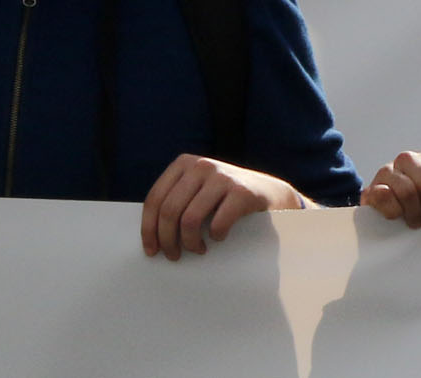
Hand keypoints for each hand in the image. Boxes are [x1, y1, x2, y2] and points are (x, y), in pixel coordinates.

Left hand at [139, 155, 299, 260]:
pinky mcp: (242, 192)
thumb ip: (176, 200)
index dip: (148, 229)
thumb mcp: (198, 190)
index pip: (155, 199)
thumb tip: (148, 234)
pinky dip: (215, 237)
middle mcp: (202, 165)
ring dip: (190, 243)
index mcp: (184, 164)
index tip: (151, 251)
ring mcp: (223, 176)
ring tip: (197, 250)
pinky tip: (219, 238)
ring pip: (189, 220)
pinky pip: (217, 224)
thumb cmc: (226, 200)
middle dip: (167, 240)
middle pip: (169, 211)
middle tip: (173, 256)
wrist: (272, 195)